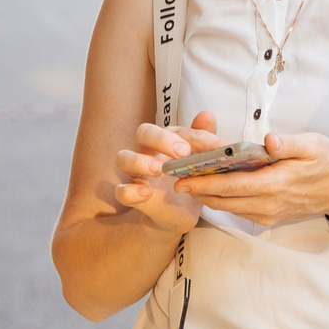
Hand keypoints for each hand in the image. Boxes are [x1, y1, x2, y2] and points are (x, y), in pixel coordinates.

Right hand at [109, 111, 222, 232]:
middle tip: (182, 152)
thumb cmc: (188, 181)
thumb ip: (203, 140)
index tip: (200, 146)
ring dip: (140, 161)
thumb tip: (207, 115)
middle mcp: (146, 152)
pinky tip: (146, 193)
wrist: (182, 213)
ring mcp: (135, 174)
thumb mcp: (200, 162)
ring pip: (123, 158)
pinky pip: (121, 191)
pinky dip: (129, 191)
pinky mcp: (132, 196)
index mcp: (163, 142)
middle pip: (143, 133)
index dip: (183, 134)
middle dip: (161, 139)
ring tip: (159, 169)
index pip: (168, 128)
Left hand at [174, 130, 328, 226]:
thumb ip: (291, 143)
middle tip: (173, 179)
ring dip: (206, 196)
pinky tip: (210, 188)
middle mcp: (268, 203)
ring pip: (228, 208)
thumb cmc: (326, 162)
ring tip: (186, 182)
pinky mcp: (268, 217)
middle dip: (197, 190)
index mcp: (276, 184)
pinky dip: (221, 201)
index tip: (182, 178)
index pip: (232, 186)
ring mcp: (267, 213)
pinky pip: (238, 211)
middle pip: (224, 200)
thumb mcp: (314, 145)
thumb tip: (269, 141)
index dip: (205, 183)